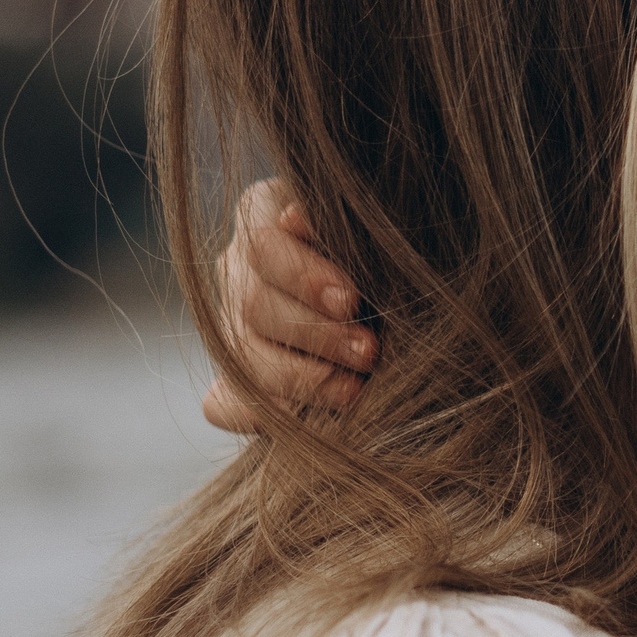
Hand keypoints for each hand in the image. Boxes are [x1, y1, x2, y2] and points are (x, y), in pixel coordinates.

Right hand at [201, 178, 375, 431]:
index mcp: (264, 217)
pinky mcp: (230, 381)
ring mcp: (230, 325)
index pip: (265, 248)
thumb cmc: (395, 259)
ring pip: (241, 356)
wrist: (413, 304)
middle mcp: (238, 269)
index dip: (304, 277)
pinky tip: (308, 419)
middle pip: (252, 304)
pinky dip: (262, 415)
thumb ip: (343, 229)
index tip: (352, 301)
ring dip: (300, 378)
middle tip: (369, 352)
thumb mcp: (376, 236)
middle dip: (317, 334)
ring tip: (355, 391)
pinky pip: (223, 404)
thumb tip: (297, 217)